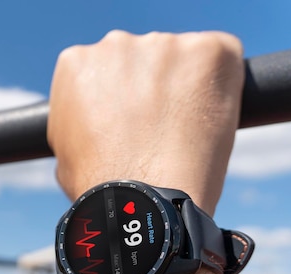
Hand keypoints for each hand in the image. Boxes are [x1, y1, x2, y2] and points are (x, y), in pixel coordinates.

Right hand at [47, 31, 244, 273]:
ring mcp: (164, 43)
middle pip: (138, 62)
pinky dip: (221, 91)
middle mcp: (115, 43)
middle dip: (145, 98)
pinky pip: (222, 63)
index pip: (97, 71)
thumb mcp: (68, 162)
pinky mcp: (213, 50)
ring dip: (181, 98)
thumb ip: (78, 133)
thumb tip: (91, 140)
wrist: (140, 213)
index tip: (128, 133)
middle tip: (154, 143)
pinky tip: (208, 129)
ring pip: (179, 63)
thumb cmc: (97, 200)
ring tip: (180, 145)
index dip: (115, 109)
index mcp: (72, 67)